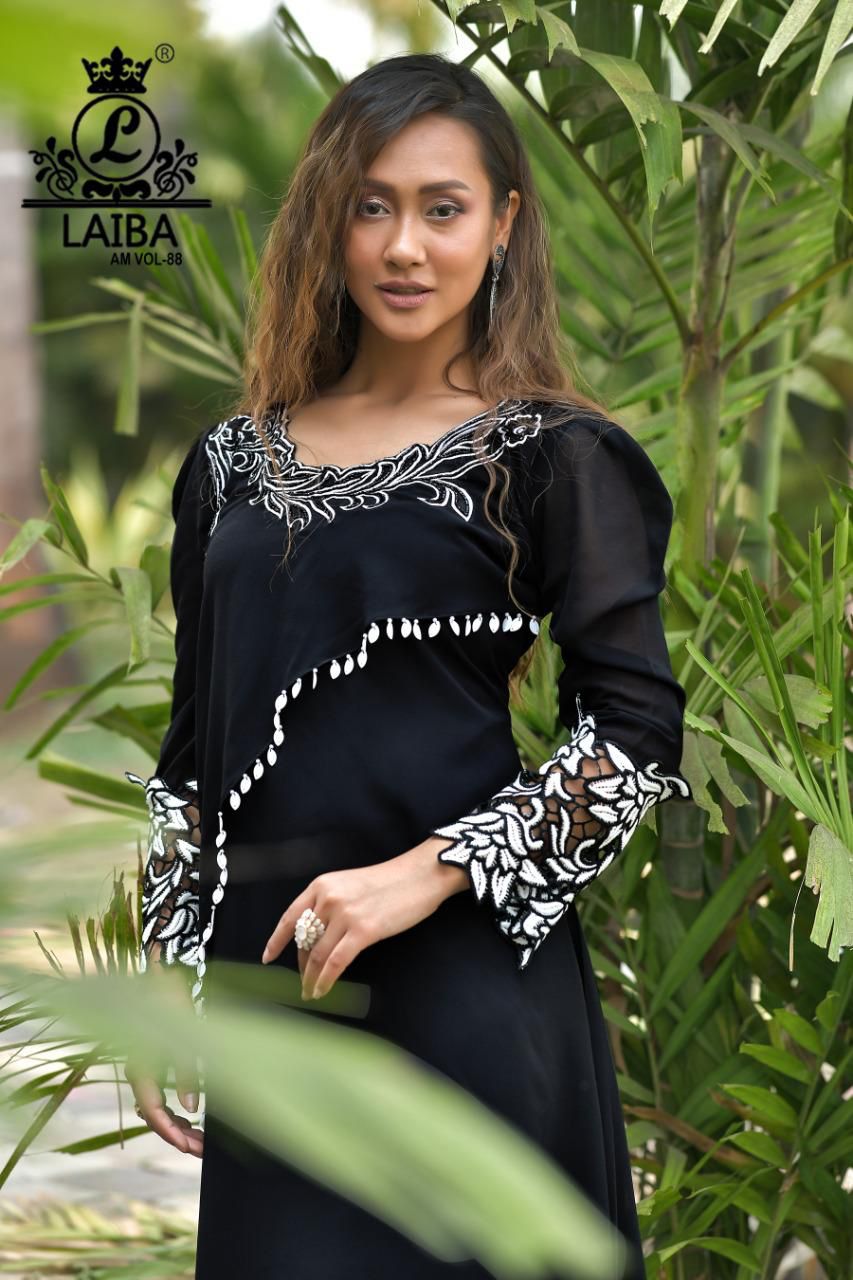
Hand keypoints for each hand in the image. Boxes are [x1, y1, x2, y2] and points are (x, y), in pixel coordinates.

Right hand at [125, 944, 203, 1156]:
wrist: (161, 966)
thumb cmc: (171, 995)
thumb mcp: (184, 1032)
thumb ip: (186, 1071)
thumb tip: (192, 1107)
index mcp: (141, 1067)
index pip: (154, 1113)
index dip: (174, 1134)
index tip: (193, 1148)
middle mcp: (139, 1071)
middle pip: (155, 1115)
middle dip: (179, 1134)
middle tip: (202, 1149)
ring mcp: (144, 1066)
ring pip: (158, 1106)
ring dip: (178, 1123)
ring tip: (201, 1136)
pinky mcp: (152, 1058)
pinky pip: (160, 1092)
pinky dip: (175, 1106)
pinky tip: (192, 1113)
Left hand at [261, 846, 450, 999]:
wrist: (420, 875)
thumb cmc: (390, 882)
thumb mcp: (350, 885)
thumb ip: (331, 905)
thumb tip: (316, 938)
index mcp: (322, 885)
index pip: (290, 916)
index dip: (277, 940)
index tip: (268, 958)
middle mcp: (328, 898)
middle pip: (304, 940)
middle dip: (301, 966)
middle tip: (302, 983)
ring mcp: (345, 914)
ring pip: (318, 955)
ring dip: (311, 978)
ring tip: (310, 992)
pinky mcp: (363, 930)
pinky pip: (336, 962)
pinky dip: (326, 980)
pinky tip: (321, 990)